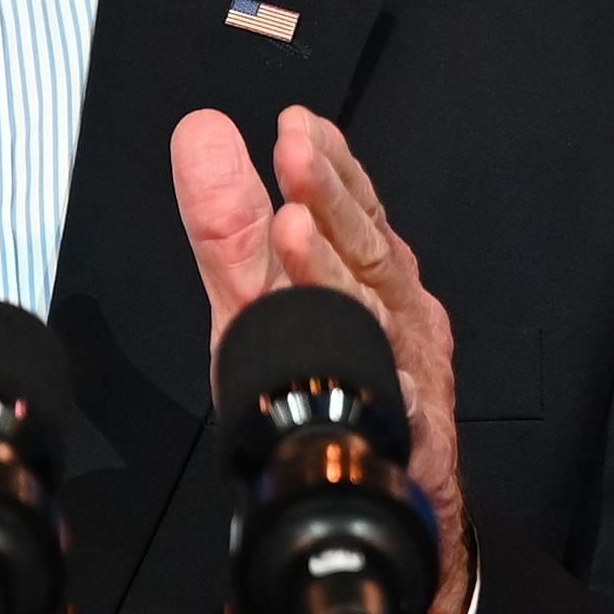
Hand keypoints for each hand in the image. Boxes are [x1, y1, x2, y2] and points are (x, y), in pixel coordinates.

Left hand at [172, 106, 471, 613]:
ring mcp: (409, 366)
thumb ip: (230, 220)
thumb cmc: (322, 382)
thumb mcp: (258, 297)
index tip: (299, 123)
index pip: (351, 203)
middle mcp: (396, 306)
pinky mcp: (412, 428)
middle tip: (298, 149)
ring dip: (335, 270)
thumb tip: (201, 131)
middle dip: (331, 196)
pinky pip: (393, 395)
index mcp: (365, 268)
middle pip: (366, 244)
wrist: (383, 490)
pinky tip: (351, 343)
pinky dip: (372, 366)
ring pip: (377, 311)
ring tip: (294, 229)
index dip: (329, 162)